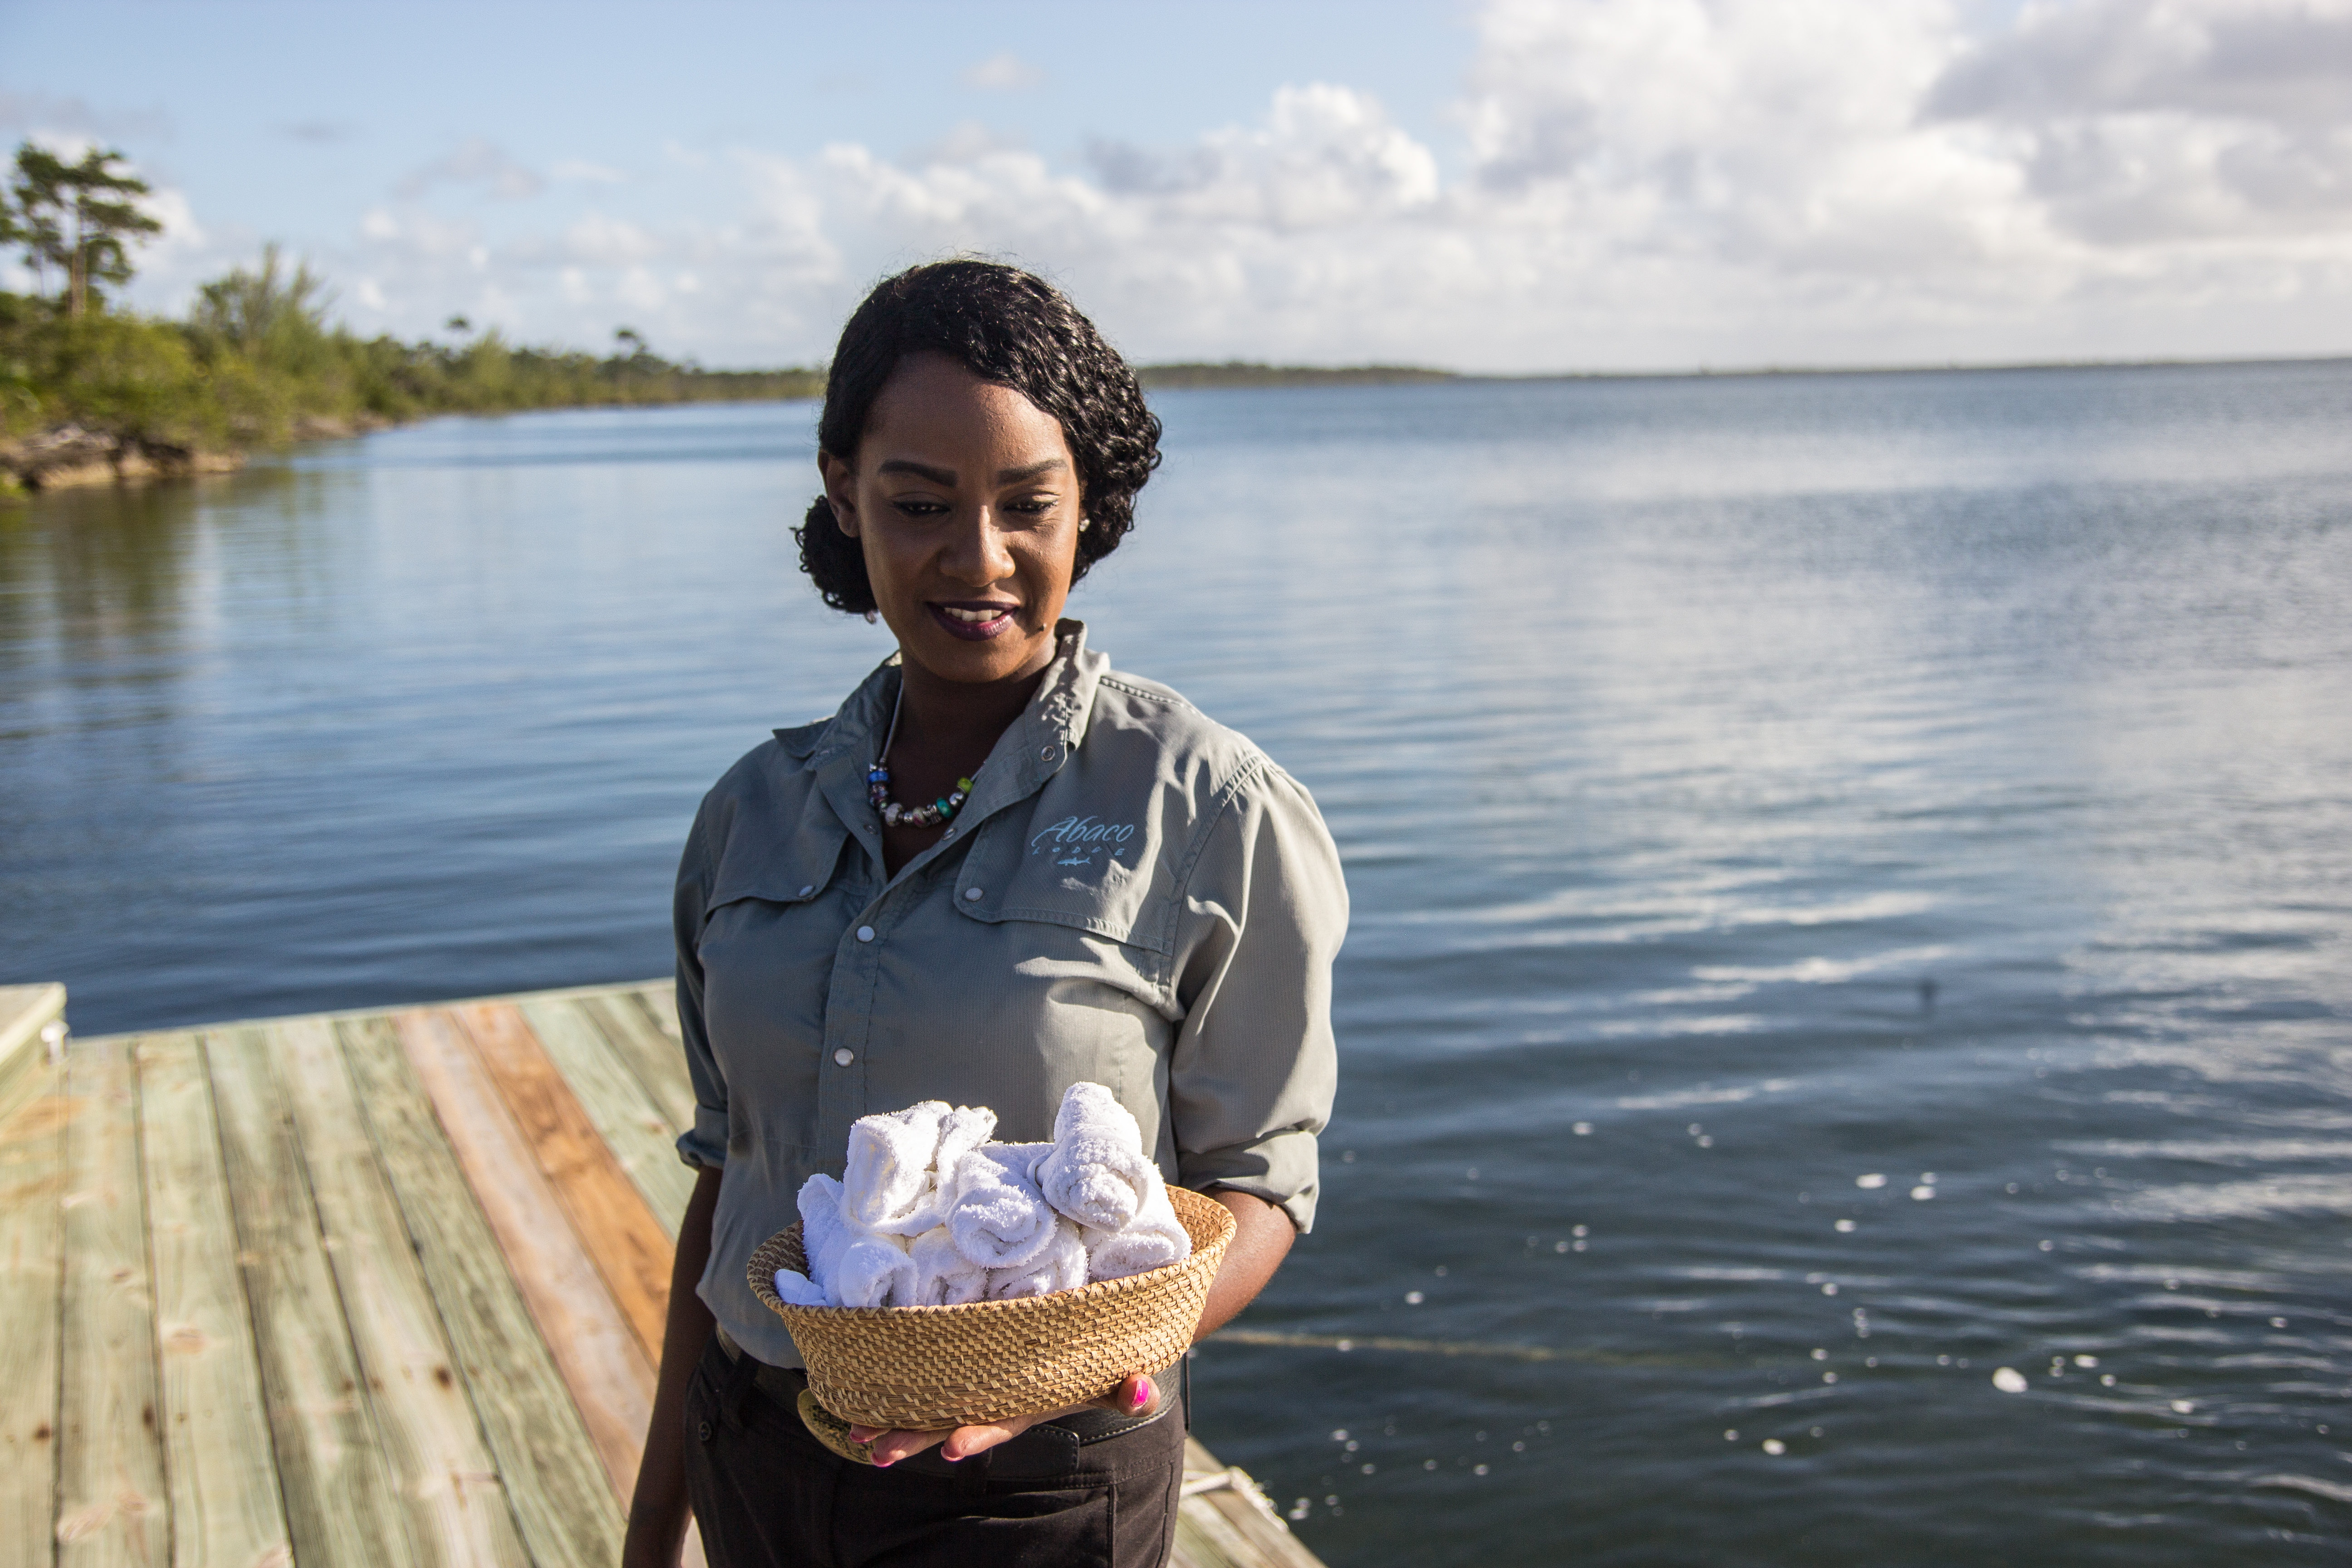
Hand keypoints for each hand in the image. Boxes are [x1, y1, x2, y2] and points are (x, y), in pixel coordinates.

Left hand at [849, 1369, 1164, 1467]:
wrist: (1088, 1344)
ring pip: (933, 1409)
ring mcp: (980, 1388)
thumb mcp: (1123, 1373)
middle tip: (877, 1452)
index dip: (979, 1434)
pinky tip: (862, 1400)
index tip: (953, 1448)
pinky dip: (896, 1393)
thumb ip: (1131, 1388)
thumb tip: (1142, 1392)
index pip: (1002, 1422)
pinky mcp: (965, 1368)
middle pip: (953, 1423)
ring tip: (856, 1437)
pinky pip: (928, 1383)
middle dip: (916, 1438)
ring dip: (896, 1424)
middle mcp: (999, 1401)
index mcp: (1031, 1403)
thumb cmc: (1104, 1358)